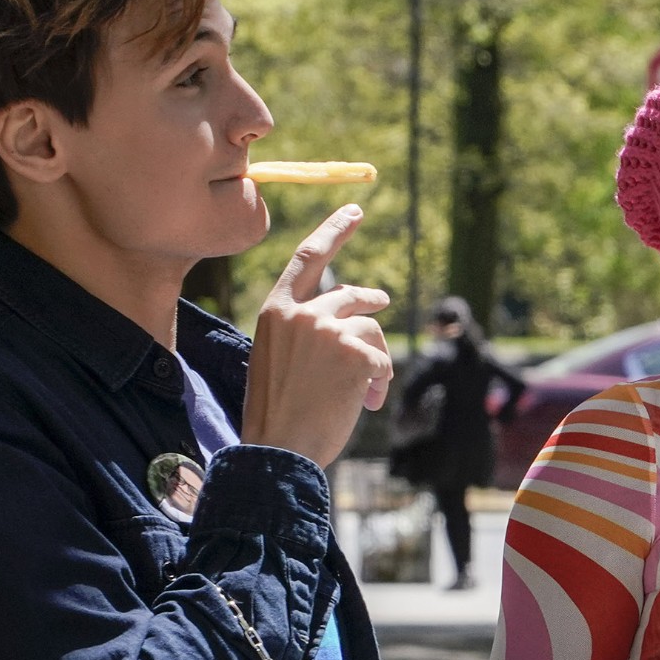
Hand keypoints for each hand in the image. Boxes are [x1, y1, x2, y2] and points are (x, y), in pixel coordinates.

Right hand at [242, 205, 392, 466]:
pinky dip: (379, 381)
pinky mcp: (355, 353)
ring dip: (376, 358)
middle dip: (371, 300)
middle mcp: (301, 312)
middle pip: (351, 294)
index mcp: (276, 310)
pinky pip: (382, 358)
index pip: (309, 258)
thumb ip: (305, 330)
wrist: (280, 449)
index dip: (335, 231)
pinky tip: (366, 402)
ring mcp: (329, 330)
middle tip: (383, 301)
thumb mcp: (279, 358)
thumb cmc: (278, 412)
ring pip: (372, 328)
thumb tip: (350, 313)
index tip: (355, 210)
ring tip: (368, 390)